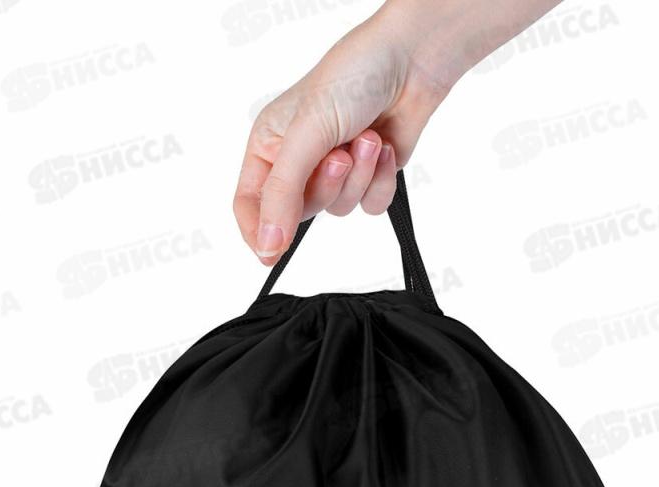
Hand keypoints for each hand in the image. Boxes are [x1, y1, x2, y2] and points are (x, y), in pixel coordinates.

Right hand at [232, 8, 458, 263]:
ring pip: (338, 209)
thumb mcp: (305, 135)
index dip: (258, 231)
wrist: (410, 62)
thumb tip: (267, 244)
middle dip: (326, 186)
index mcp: (268, 146)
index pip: (249, 205)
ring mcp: (335, 171)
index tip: (272, 252)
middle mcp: (297, 162)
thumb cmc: (350, 80)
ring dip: (359, 177)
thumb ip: (283, 193)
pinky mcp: (368, 176)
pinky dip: (381, 180)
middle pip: (297, 213)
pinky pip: (369, 205)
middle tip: (341, 156)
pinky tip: (385, 147)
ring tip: (368, 139)